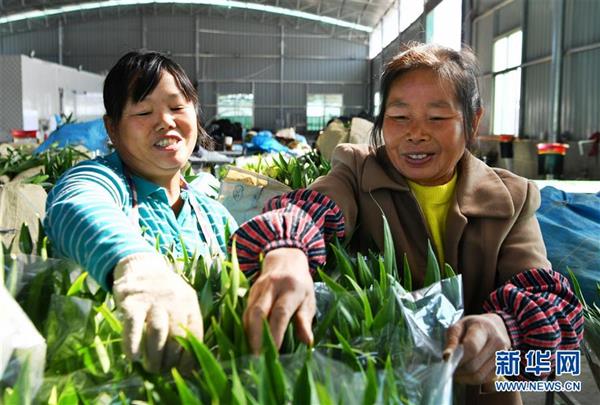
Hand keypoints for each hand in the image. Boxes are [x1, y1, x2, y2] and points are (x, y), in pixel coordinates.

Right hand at [112, 253, 202, 372]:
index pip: (195, 333)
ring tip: (151, 368)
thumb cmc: (164, 291)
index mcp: (189, 301)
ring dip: (154, 356)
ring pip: (158, 332)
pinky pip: (133, 327)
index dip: (191, 356)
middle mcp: (174, 299)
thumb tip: (188, 362)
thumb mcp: (182, 300)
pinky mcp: (131, 301)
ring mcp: (152, 300)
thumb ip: (185, 324)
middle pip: (177, 335)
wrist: (140, 264)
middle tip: (163, 371)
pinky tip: (133, 357)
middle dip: (171, 360)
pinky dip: (133, 345)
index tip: (185, 371)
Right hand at [243, 248, 314, 353]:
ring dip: (248, 334)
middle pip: (259, 312)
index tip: (275, 352)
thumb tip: (308, 342)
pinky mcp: (250, 291)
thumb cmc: (301, 283)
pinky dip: (245, 327)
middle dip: (256, 336)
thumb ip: (305, 320)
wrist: (285, 258)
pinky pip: (245, 311)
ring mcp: (258, 288)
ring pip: (248, 312)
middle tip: (257, 357)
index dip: (275, 333)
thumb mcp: (309, 299)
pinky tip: (248, 341)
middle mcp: (272, 286)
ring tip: (251, 353)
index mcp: (291, 288)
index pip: (280, 313)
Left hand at [443, 313, 510, 384]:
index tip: (448, 361)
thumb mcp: (458, 327)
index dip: (458, 358)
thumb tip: (447, 357)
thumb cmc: (470, 327)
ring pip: (479, 376)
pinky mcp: (503, 366)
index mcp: (483, 328)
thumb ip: (451, 341)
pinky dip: (472, 380)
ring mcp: (503, 355)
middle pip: (474, 365)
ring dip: (464, 377)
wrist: (492, 327)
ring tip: (456, 371)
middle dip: (458, 369)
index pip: (471, 347)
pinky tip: (466, 373)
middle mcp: (497, 342)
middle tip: (449, 368)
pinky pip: (485, 379)